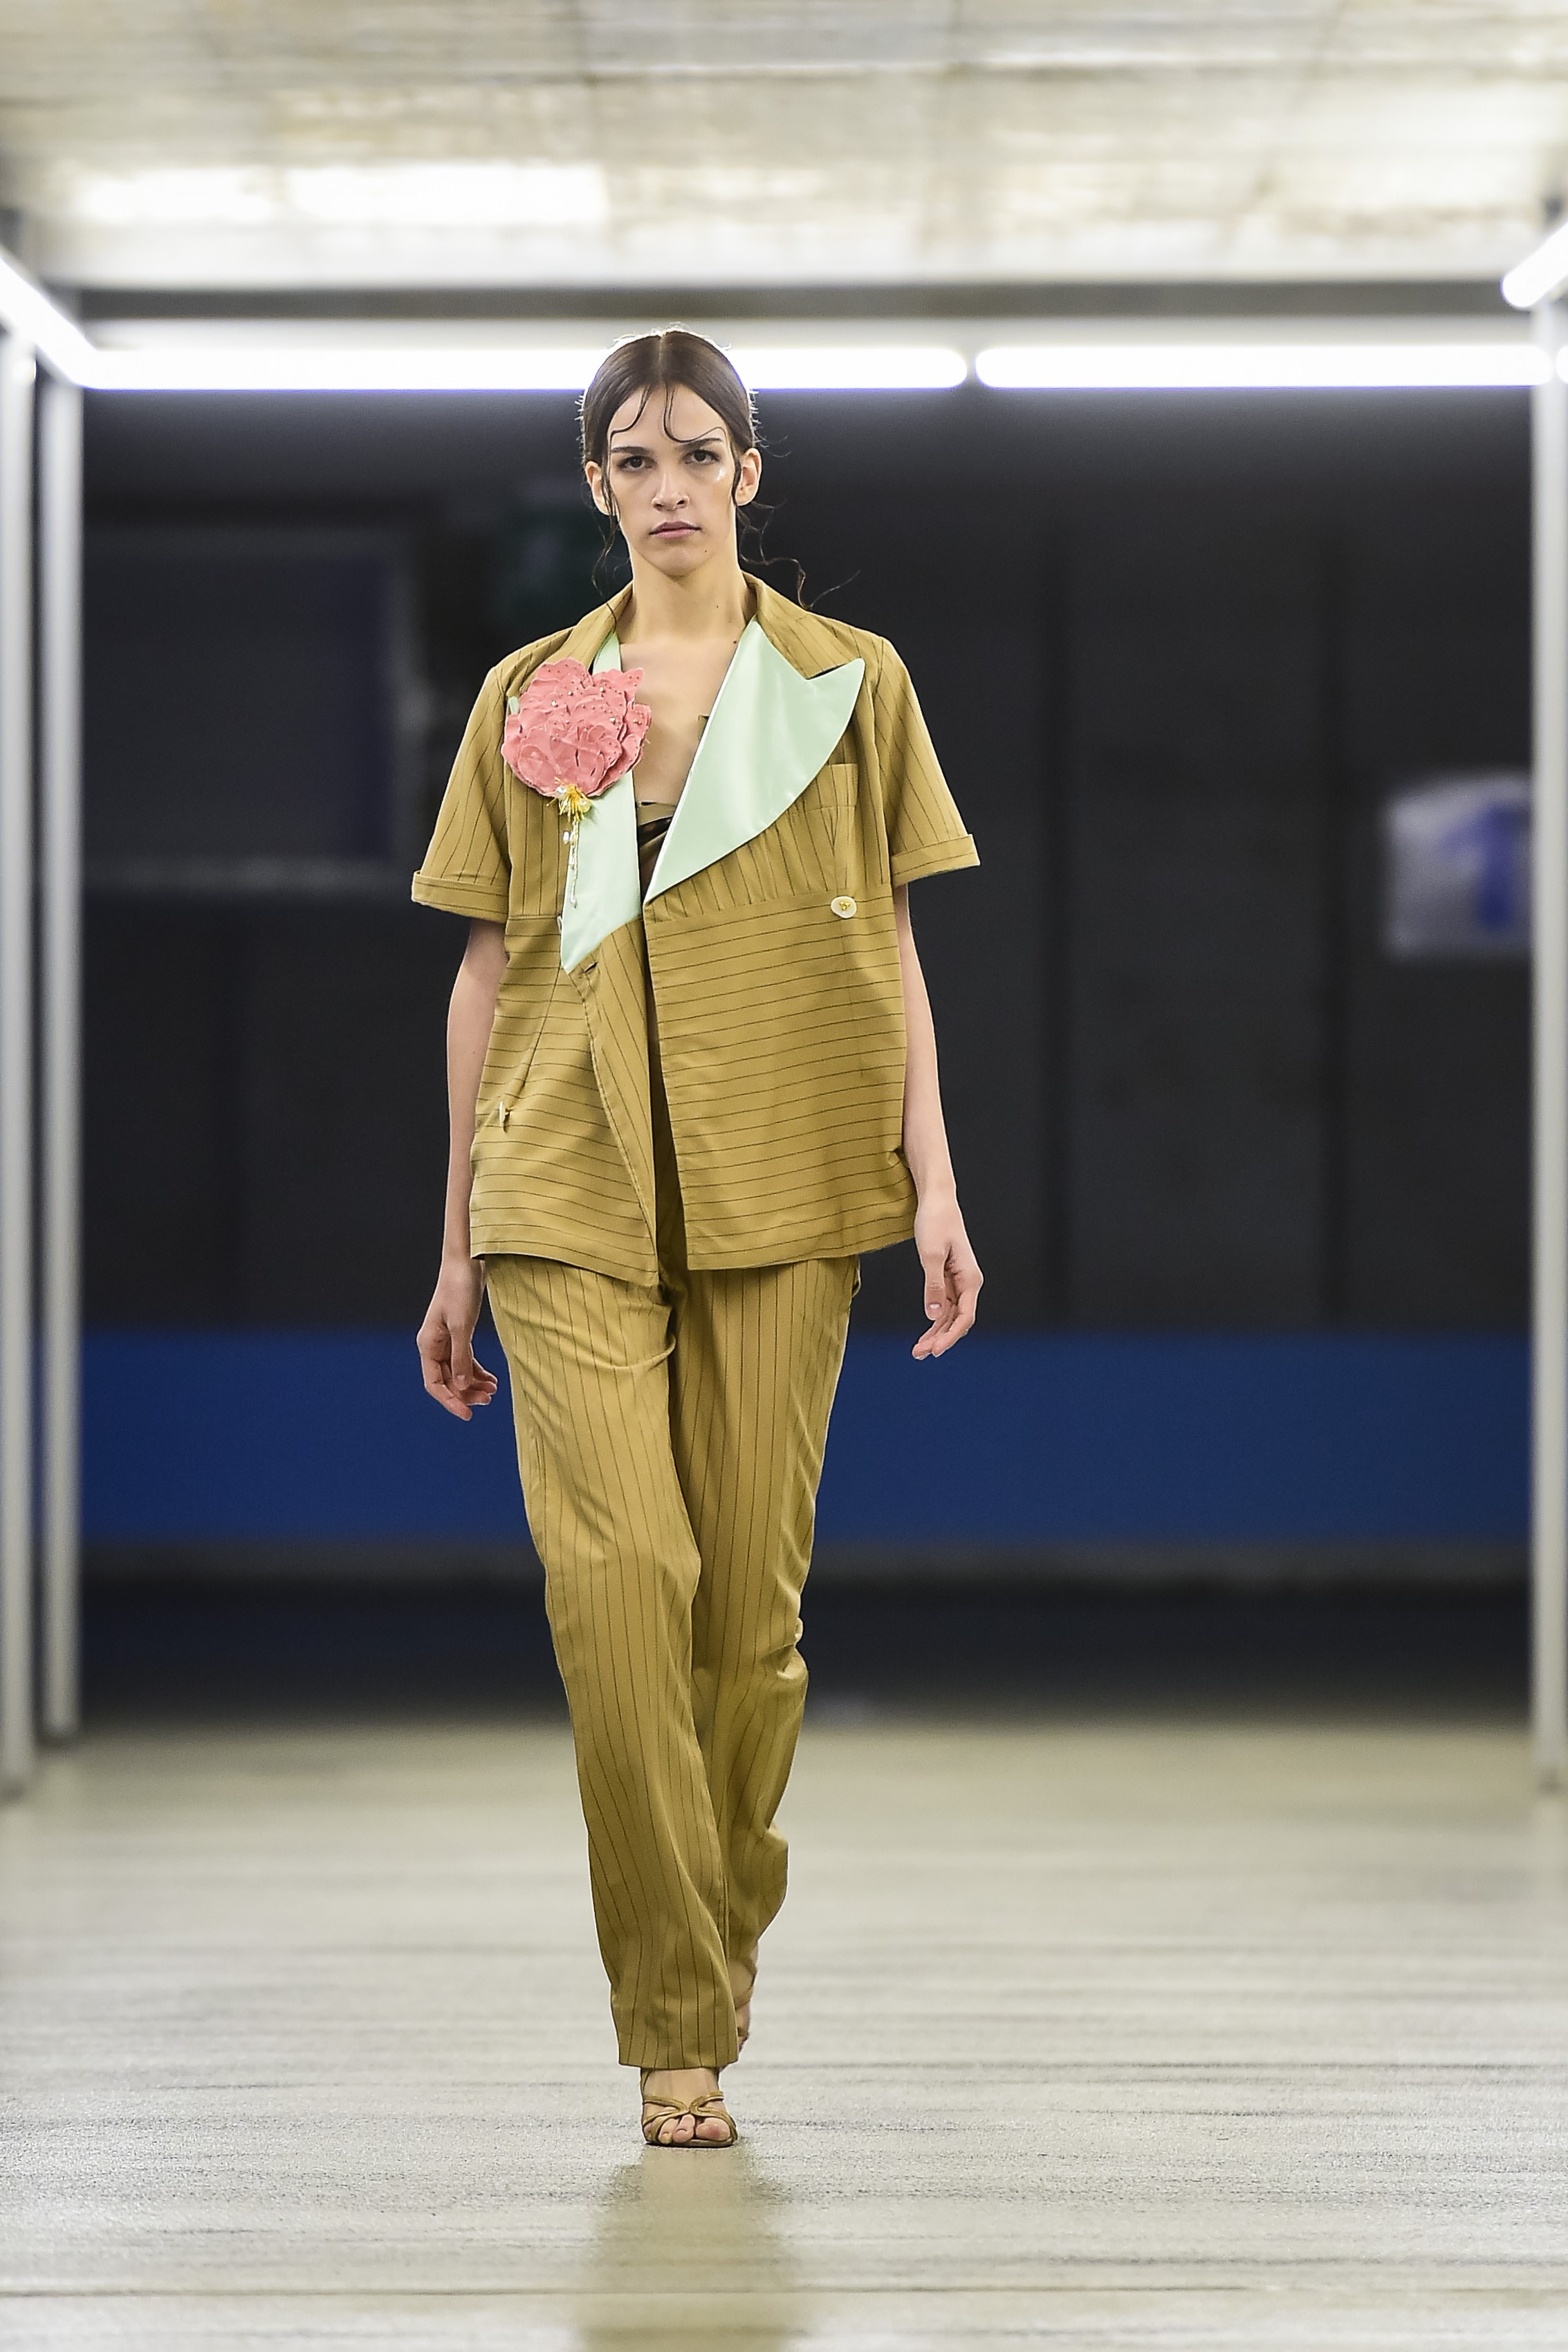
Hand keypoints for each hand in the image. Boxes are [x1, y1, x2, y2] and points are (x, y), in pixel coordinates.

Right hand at [418, 1258, 499, 1419]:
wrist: (466, 1263)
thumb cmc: (460, 1289)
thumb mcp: (462, 1326)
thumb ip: (461, 1357)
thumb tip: (462, 1385)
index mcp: (428, 1345)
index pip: (434, 1384)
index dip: (450, 1401)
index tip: (467, 1415)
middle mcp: (434, 1346)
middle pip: (447, 1381)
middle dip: (466, 1393)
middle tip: (488, 1401)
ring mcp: (446, 1341)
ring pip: (457, 1372)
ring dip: (473, 1384)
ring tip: (493, 1392)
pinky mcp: (459, 1334)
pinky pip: (466, 1360)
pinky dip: (477, 1371)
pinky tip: (492, 1380)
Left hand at [912, 1195, 982, 1359]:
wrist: (936, 1200)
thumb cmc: (936, 1222)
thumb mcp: (931, 1255)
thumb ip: (933, 1287)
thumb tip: (934, 1315)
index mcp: (970, 1278)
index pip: (965, 1317)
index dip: (950, 1336)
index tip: (935, 1349)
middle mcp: (968, 1283)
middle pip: (958, 1321)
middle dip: (941, 1339)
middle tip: (920, 1354)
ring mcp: (958, 1282)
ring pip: (950, 1316)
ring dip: (936, 1333)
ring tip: (918, 1350)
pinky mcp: (948, 1278)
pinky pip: (944, 1306)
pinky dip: (934, 1320)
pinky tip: (925, 1332)